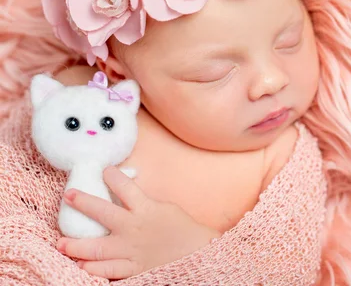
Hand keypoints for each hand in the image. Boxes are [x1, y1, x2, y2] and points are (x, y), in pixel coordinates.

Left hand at [56, 166, 220, 279]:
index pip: (124, 186)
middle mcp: (134, 228)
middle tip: (68, 195)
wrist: (200, 253)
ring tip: (61, 243)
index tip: (103, 169)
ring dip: (77, 246)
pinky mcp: (133, 268)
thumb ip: (145, 204)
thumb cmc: (187, 230)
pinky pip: (109, 271)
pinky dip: (94, 269)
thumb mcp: (167, 209)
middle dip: (83, 202)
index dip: (112, 175)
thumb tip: (129, 198)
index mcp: (146, 209)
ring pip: (97, 248)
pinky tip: (82, 267)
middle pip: (103, 212)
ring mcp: (131, 250)